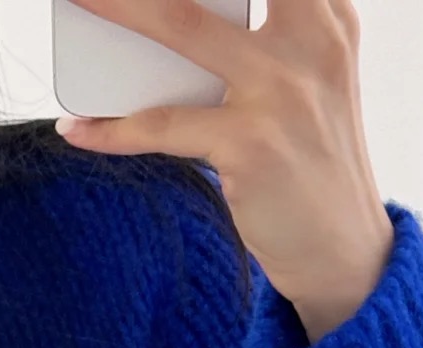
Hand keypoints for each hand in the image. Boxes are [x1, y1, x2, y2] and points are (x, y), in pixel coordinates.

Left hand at [55, 0, 395, 338]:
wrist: (342, 249)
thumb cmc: (310, 160)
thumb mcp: (305, 81)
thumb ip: (264, 35)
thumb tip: (170, 18)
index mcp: (328, 15)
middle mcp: (311, 41)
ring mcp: (281, 93)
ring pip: (181, 29)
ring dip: (118, 10)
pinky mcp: (250, 147)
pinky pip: (162, 128)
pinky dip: (113, 129)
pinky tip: (79, 128)